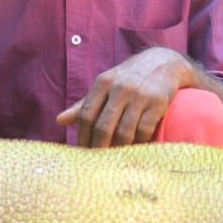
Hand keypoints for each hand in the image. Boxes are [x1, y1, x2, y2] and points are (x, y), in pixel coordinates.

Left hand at [56, 47, 192, 147]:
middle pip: (102, 126)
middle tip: (98, 160)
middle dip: (98, 147)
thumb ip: (84, 104)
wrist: (163, 62)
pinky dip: (138, 143)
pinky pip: (144, 131)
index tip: (83, 151)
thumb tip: (59, 120)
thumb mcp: (105, 85)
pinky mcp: (158, 102)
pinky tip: (135, 147)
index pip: (86, 115)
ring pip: (124, 132)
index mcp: (103, 82)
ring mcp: (140, 95)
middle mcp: (120, 87)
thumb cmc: (128, 78)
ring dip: (118, 148)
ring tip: (115, 157)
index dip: (82, 136)